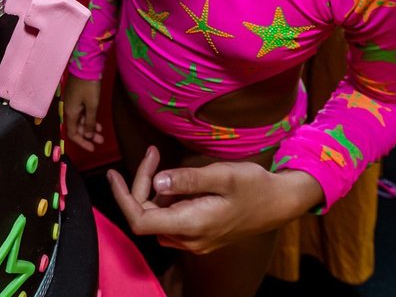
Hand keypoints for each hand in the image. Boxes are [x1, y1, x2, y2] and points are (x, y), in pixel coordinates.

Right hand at [62, 75, 104, 150]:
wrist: (85, 65)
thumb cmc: (89, 86)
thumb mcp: (92, 105)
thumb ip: (89, 122)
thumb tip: (88, 136)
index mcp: (70, 113)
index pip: (72, 134)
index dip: (82, 142)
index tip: (92, 148)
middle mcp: (69, 110)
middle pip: (77, 128)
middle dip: (88, 136)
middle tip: (100, 141)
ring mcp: (73, 103)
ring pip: (80, 120)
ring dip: (90, 128)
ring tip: (101, 134)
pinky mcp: (77, 97)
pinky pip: (82, 113)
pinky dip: (89, 119)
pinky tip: (97, 122)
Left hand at [108, 146, 323, 254]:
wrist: (280, 203)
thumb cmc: (254, 187)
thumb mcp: (223, 175)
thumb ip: (188, 179)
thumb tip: (157, 182)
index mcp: (192, 225)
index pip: (140, 220)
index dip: (122, 197)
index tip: (115, 173)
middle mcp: (189, 240)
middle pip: (146, 217)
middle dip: (141, 185)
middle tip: (153, 154)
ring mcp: (194, 241)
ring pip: (157, 219)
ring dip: (151, 192)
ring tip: (159, 160)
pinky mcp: (200, 236)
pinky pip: (170, 221)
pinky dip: (164, 200)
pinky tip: (173, 180)